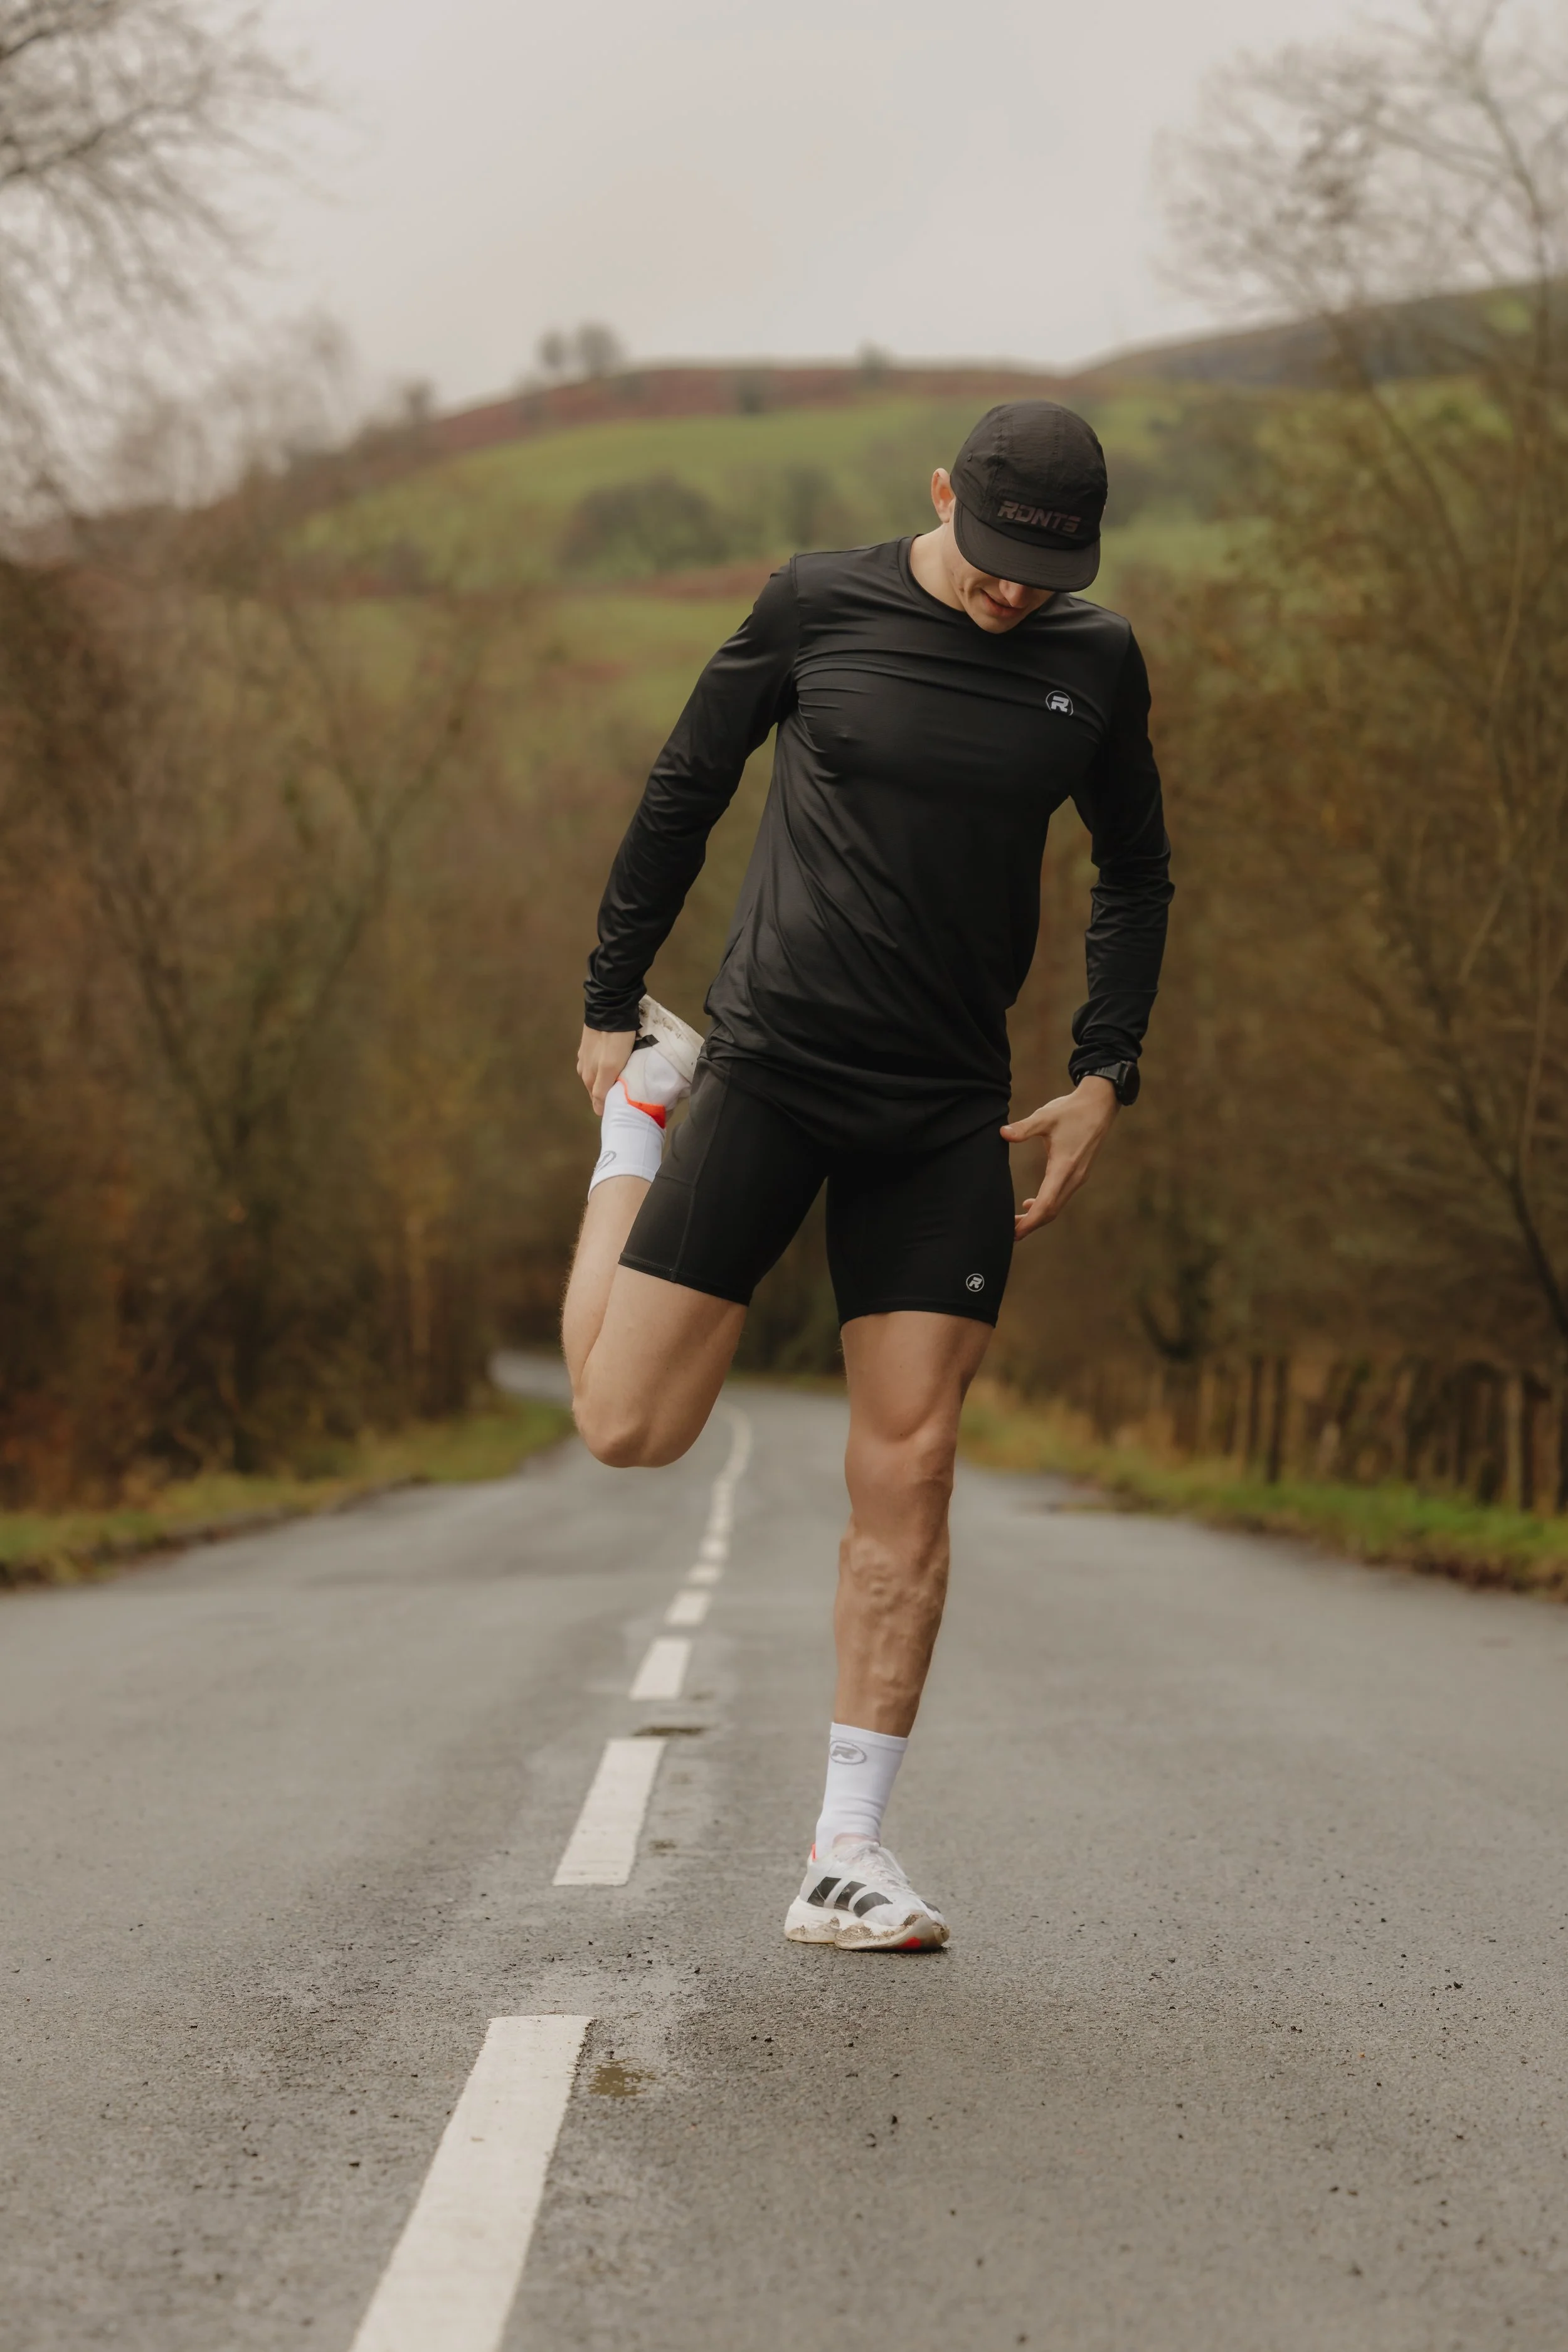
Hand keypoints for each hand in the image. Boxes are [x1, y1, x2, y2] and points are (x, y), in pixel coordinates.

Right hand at [577, 1024, 636, 1114]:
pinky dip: (607, 1067)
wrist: (610, 1010)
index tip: (622, 1109)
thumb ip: (602, 1089)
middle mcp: (583, 1069)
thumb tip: (598, 1112)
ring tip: (624, 1081)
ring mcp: (586, 1056)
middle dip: (609, 1094)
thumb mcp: (609, 1068)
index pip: (596, 1101)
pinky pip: (599, 1062)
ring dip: (608, 1080)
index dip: (608, 1106)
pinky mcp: (590, 1044)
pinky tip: (616, 1064)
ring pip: (598, 1076)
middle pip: (597, 1089)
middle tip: (627, 1096)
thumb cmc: (613, 1041)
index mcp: (588, 1077)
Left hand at [1001, 1075, 1118, 1238]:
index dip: (1029, 1221)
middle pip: (1051, 1211)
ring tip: (1016, 1223)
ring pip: (1057, 1206)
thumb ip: (1024, 1128)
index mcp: (1064, 1167)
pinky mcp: (1078, 1174)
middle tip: (1007, 1232)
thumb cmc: (1071, 1110)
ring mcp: (1078, 1177)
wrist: (1099, 1105)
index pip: (1046, 1203)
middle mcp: (1073, 1177)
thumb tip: (1003, 1133)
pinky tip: (1030, 1204)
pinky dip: (1046, 1206)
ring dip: (1037, 1217)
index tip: (1013, 1231)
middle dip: (1030, 1225)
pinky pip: (1061, 1197)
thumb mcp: (1045, 1116)